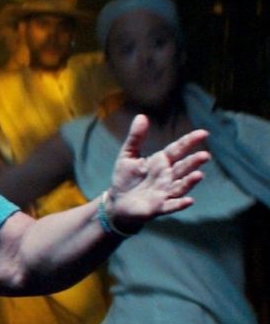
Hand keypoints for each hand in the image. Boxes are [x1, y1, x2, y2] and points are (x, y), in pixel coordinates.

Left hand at [106, 114, 209, 231]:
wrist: (118, 201)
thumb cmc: (125, 177)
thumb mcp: (128, 155)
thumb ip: (135, 137)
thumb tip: (141, 116)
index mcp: (161, 161)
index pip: (178, 149)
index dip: (189, 141)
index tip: (203, 133)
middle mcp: (167, 176)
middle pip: (183, 167)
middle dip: (194, 162)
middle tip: (205, 155)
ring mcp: (165, 191)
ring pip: (181, 186)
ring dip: (190, 182)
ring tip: (198, 175)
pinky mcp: (159, 206)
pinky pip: (172, 205)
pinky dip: (180, 204)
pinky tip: (189, 200)